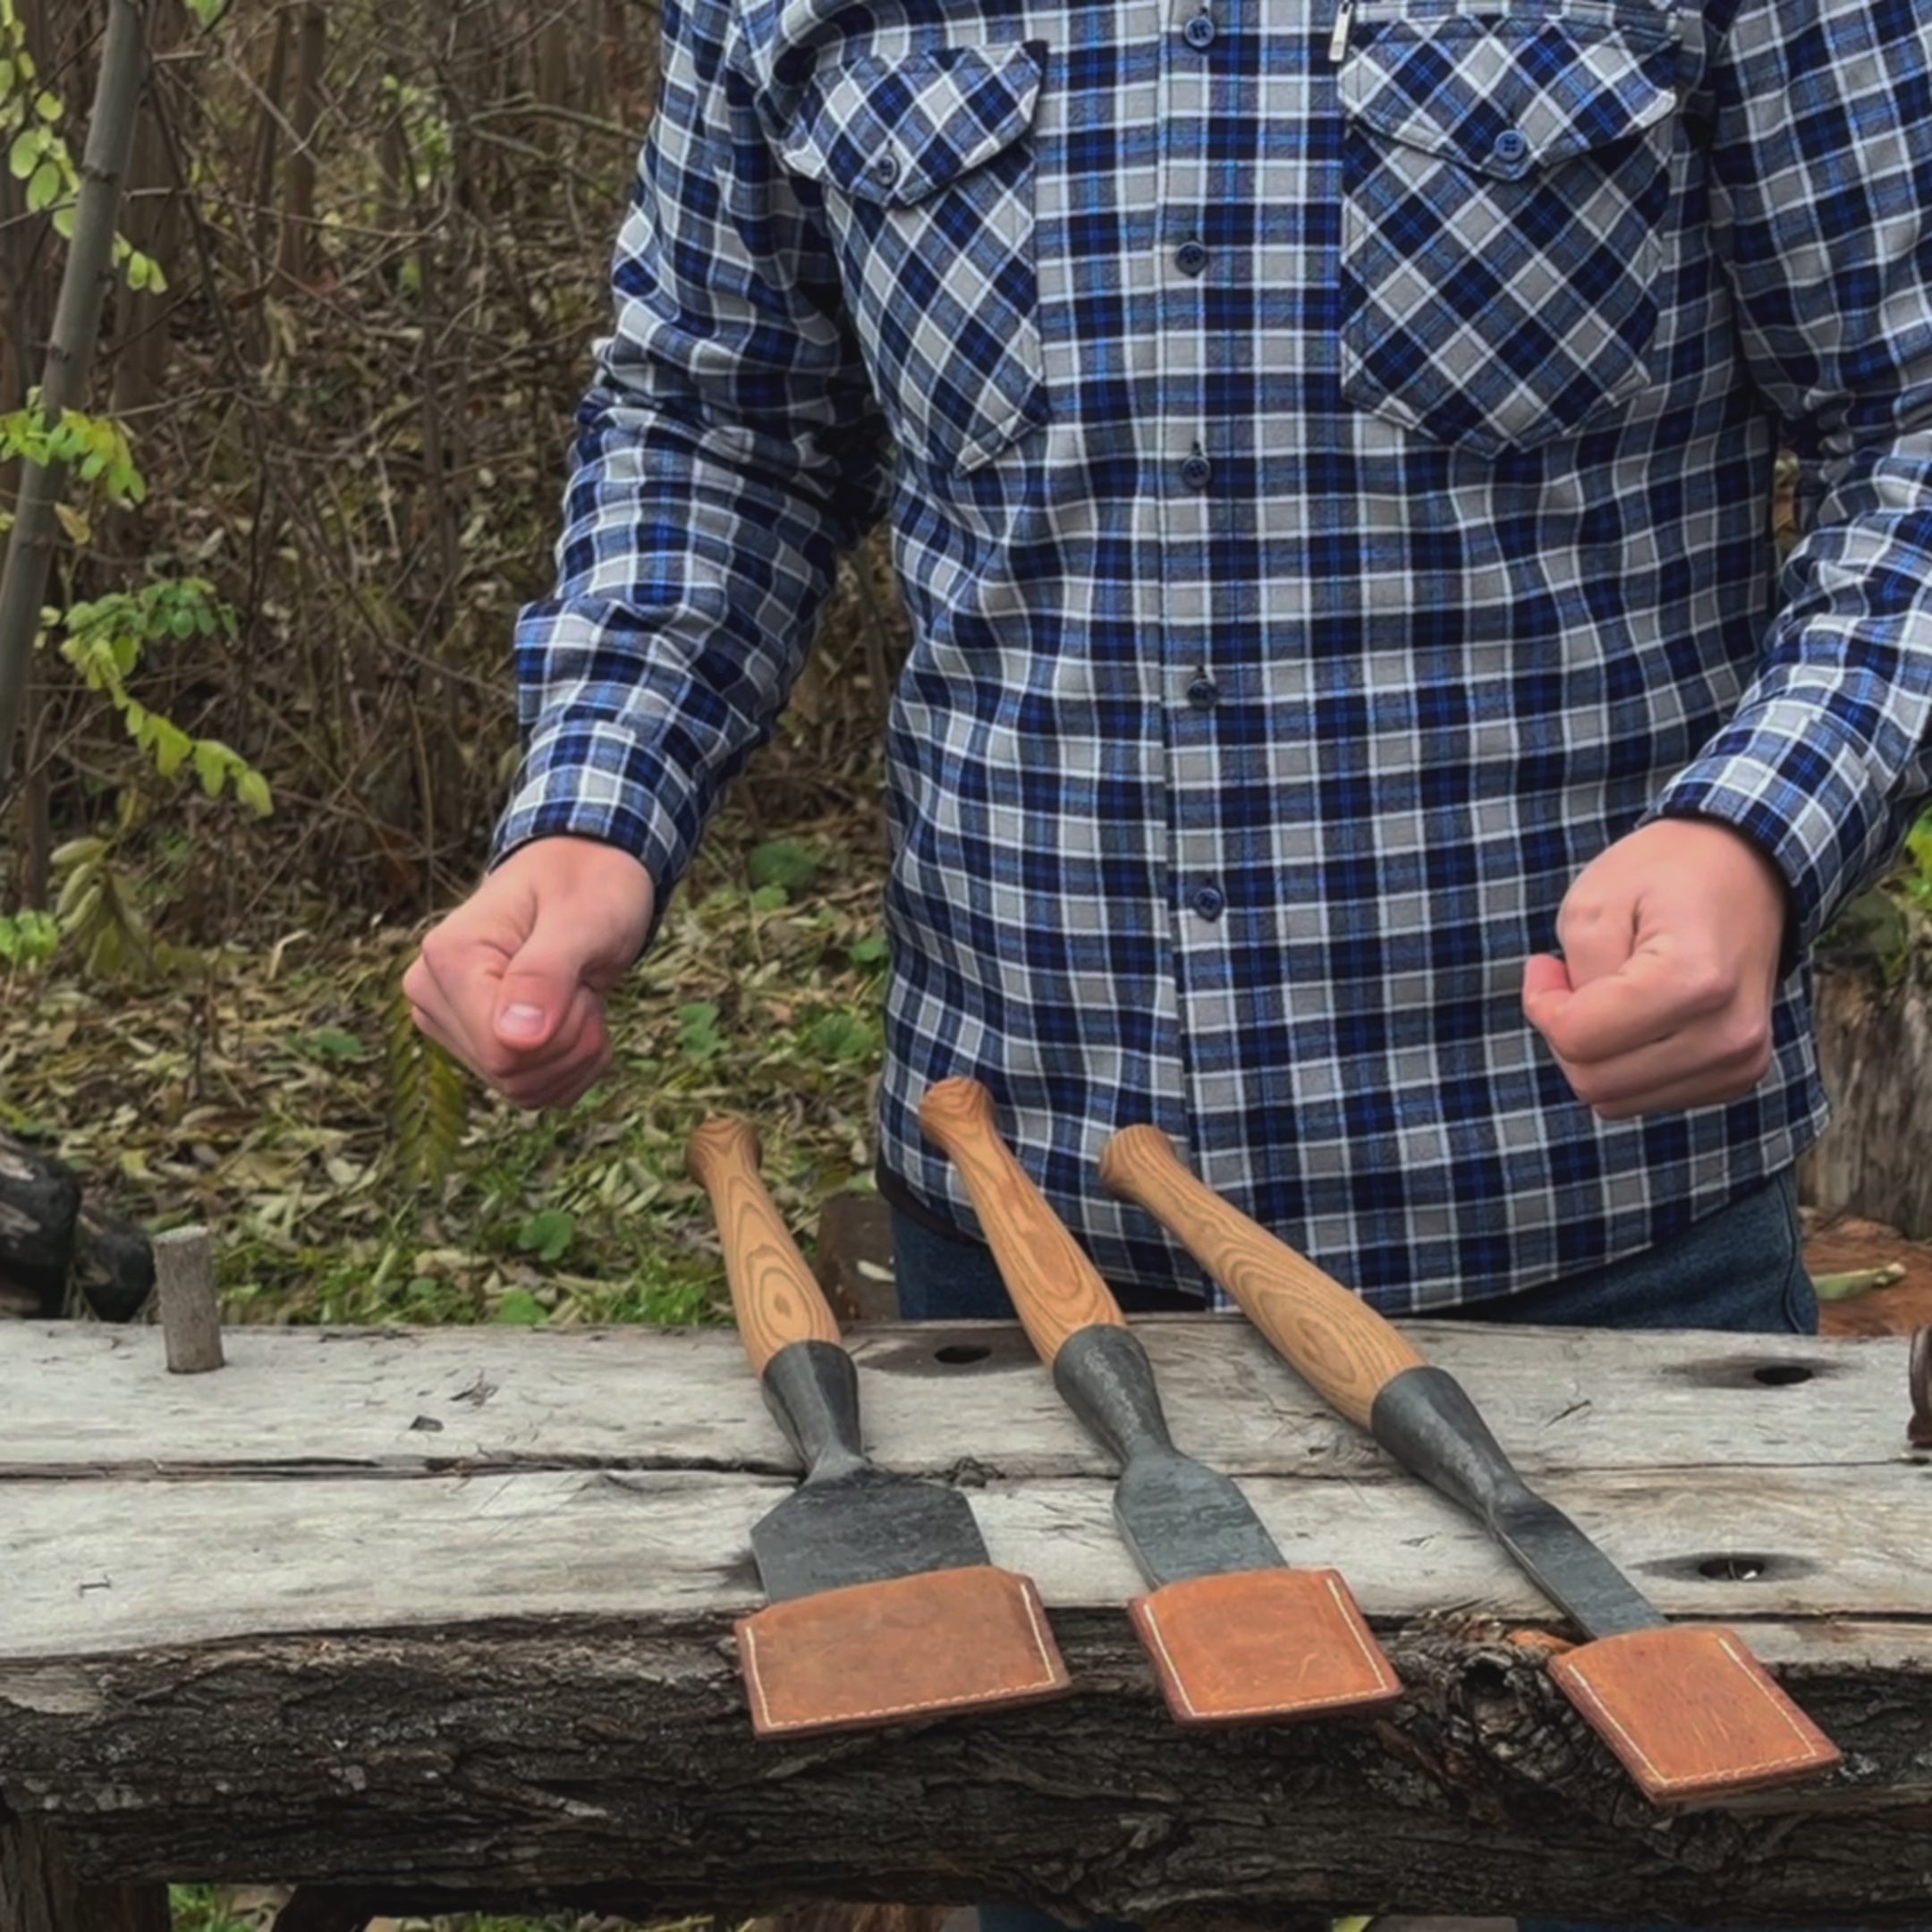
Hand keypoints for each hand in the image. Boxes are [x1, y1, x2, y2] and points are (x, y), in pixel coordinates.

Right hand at [404, 837, 655, 1110]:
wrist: (586, 877)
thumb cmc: (588, 886)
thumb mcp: (583, 919)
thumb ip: (547, 974)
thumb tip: (514, 1040)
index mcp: (447, 957)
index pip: (503, 1052)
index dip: (560, 1031)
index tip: (577, 977)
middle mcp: (433, 994)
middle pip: (513, 1076)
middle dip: (572, 1042)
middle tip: (584, 984)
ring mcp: (451, 1025)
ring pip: (524, 1091)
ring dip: (576, 1054)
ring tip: (579, 994)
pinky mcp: (476, 1047)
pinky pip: (533, 1093)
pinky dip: (573, 1066)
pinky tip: (577, 1018)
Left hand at [1521, 818, 1788, 1118]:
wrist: (1745, 870)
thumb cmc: (1666, 875)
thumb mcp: (1595, 903)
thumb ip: (1576, 977)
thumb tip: (1570, 1033)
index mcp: (1696, 980)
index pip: (1578, 1039)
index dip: (1542, 1004)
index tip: (1543, 964)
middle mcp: (1729, 1033)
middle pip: (1594, 1081)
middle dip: (1565, 1032)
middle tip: (1570, 978)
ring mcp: (1740, 1061)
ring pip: (1617, 1100)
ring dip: (1595, 1053)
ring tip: (1608, 994)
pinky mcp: (1738, 1076)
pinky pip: (1647, 1099)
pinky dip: (1626, 1065)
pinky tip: (1638, 1017)